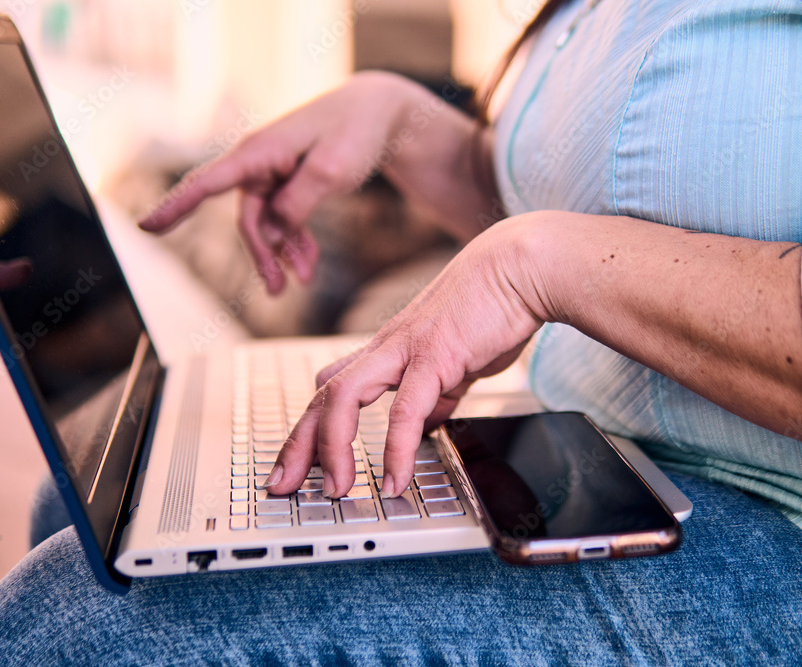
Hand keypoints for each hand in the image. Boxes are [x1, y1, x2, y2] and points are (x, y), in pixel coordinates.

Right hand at [137, 71, 457, 293]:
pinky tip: (308, 264)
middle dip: (262, 255)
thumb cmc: (355, 131)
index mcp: (258, 152)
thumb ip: (299, 203)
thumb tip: (271, 233)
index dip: (176, 207)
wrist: (378, 110)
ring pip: (267, 224)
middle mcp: (258, 162)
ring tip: (304, 279)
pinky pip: (284, 219)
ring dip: (283, 253)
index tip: (145, 227)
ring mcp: (273, 173)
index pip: (207, 183)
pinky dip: (296, 242)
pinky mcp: (290, 182)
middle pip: (248, 219)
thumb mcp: (333, 170)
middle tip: (279, 291)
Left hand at [262, 216, 545, 497]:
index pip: (331, 391)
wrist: (519, 269)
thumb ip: (434, 394)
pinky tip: (394, 479)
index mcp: (387, 351)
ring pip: (343, 396)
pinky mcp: (435, 355)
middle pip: (322, 396)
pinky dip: (395, 449)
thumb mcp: (452, 361)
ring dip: (331, 447)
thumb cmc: (490, 308)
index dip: (308, 431)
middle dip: (297, 445)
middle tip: (281, 485)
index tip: (296, 467)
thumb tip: (424, 425)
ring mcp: (405, 350)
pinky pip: (405, 409)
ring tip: (336, 490)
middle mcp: (385, 349)